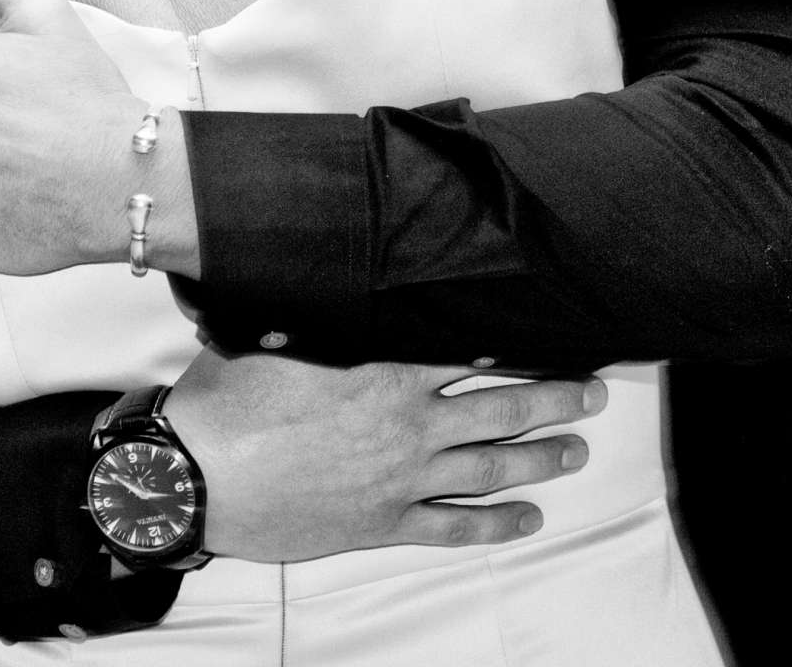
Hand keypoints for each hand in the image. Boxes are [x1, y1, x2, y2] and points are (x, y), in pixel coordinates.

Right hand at [166, 345, 602, 562]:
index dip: (519, 343)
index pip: (471, 350)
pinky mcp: (383, 521)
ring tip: (577, 450)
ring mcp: (401, 477)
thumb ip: (320, 307)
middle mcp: (408, 422)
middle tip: (594, 393)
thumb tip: (327, 266)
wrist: (198, 474)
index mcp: (387, 367)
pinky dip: (495, 524)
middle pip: (501, 408)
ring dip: (540, 458)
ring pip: (490, 466)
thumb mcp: (277, 330)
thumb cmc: (229, 398)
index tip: (555, 334)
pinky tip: (528, 518)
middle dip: (555, 399)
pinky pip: (453, 525)